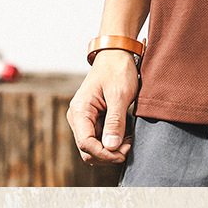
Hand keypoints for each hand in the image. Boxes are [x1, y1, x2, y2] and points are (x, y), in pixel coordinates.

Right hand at [66, 50, 139, 164]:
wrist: (117, 54)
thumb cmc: (118, 70)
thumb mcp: (119, 95)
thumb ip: (115, 121)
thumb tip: (111, 147)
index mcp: (80, 110)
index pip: (86, 144)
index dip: (104, 153)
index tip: (123, 152)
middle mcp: (78, 117)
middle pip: (88, 150)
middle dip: (108, 154)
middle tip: (128, 147)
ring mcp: (85, 119)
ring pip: (94, 147)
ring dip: (110, 150)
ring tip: (129, 141)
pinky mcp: (93, 119)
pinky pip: (99, 138)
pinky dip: (112, 142)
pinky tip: (125, 136)